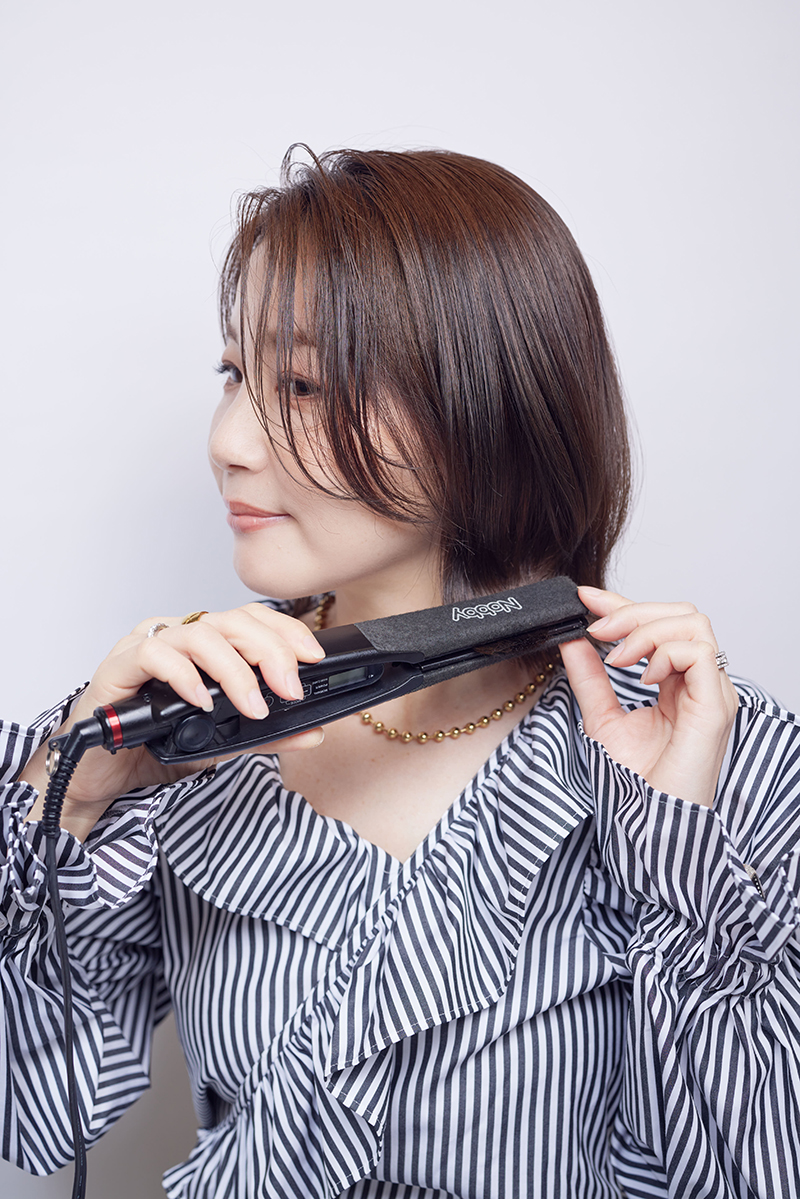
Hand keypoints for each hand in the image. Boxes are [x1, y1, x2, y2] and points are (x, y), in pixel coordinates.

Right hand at [23, 604, 326, 838]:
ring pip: (198, 634)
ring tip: (252, 706)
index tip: (314, 657)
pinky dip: (184, 676)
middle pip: (232, 620)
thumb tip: (313, 731)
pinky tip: (200, 702)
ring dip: (233, 670)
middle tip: (290, 688)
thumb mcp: (222, 742)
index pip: (252, 618)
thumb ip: (267, 735)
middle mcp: (178, 636)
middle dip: (270, 650)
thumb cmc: (152, 747)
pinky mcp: (118, 667)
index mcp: (205, 644)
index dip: (286, 631)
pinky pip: (154, 654)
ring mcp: (147, 647)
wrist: (99, 774)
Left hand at [559, 586, 738, 806]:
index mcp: (678, 683)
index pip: (660, 624)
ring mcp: (711, 692)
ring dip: (646, 629)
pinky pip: (699, 654)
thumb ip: (590, 678)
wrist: (649, 824)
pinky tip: (643, 677)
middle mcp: (700, 682)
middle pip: (681, 613)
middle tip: (596, 629)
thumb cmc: (636, 783)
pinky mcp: (715, 706)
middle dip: (632, 610)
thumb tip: (570, 640)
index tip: (585, 597)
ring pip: (693, 623)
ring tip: (619, 657)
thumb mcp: (601, 719)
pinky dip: (665, 652)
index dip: (623, 604)